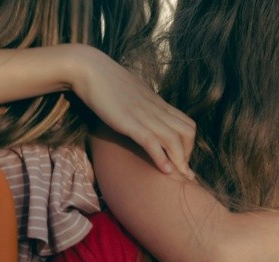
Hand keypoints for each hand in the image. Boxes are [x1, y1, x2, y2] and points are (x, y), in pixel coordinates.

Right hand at [67, 45, 195, 177]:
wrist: (89, 69)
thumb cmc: (104, 80)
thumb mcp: (129, 92)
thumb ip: (139, 102)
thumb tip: (138, 109)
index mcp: (157, 102)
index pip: (186, 123)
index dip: (189, 144)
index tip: (182, 159)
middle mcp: (155, 109)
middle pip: (187, 133)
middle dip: (188, 155)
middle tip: (180, 171)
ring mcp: (143, 115)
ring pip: (175, 139)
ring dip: (180, 161)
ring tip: (178, 176)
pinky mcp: (129, 122)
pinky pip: (152, 141)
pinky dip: (161, 158)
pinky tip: (164, 171)